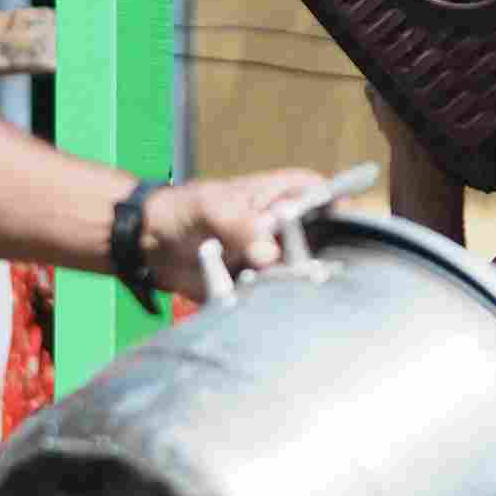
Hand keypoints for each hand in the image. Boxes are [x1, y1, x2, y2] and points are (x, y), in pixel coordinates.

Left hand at [139, 166, 340, 303]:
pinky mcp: (254, 286)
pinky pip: (268, 297)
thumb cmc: (183, 210)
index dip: (338, 206)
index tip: (346, 225)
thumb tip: (268, 253)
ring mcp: (269, 259)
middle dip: (316, 257)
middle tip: (311, 271)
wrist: (149, 244)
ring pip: (295, 275)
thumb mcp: (212, 208)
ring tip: (266, 288)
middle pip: (318, 241)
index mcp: (278, 196)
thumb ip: (241, 226)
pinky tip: (247, 301)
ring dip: (287, 284)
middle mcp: (281, 228)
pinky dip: (261, 302)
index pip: (320, 193)